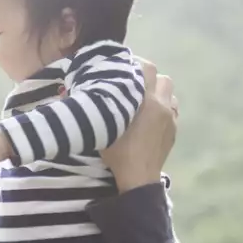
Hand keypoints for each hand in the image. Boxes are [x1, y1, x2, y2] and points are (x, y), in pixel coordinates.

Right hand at [101, 59, 177, 191]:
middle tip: (134, 84)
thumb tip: (68, 90)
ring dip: (159, 94)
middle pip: (163, 78)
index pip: (148, 68)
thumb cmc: (119, 153)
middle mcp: (163, 106)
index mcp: (147, 102)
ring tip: (144, 101)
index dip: (137, 64)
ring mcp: (171, 119)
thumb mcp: (102, 128)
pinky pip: (172, 110)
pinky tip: (151, 117)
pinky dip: (164, 108)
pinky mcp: (174, 131)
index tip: (124, 68)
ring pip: (170, 94)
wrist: (139, 178)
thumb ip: (93, 106)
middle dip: (151, 79)